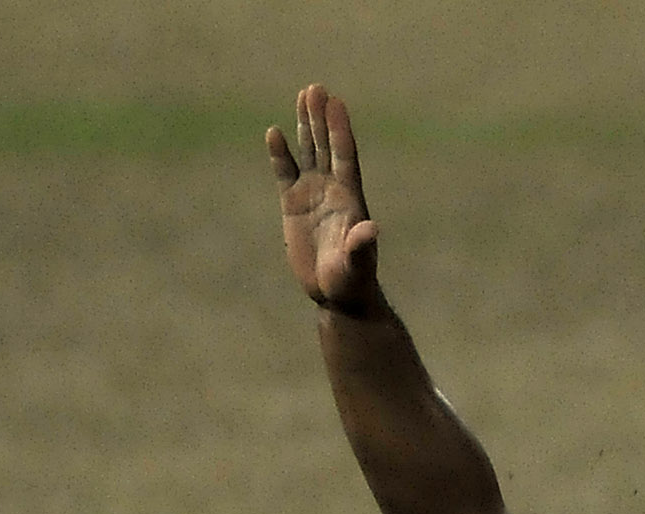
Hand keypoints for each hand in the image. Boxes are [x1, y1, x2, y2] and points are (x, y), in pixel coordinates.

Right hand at [268, 83, 380, 314]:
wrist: (335, 293)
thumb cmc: (351, 280)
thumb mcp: (356, 264)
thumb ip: (361, 245)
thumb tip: (371, 229)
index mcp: (349, 197)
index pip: (344, 155)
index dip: (340, 129)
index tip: (336, 102)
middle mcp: (332, 189)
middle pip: (326, 145)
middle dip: (321, 117)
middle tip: (315, 88)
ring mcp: (312, 194)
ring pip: (308, 151)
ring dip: (305, 125)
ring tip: (303, 95)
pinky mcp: (294, 204)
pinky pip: (285, 173)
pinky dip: (280, 154)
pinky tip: (273, 133)